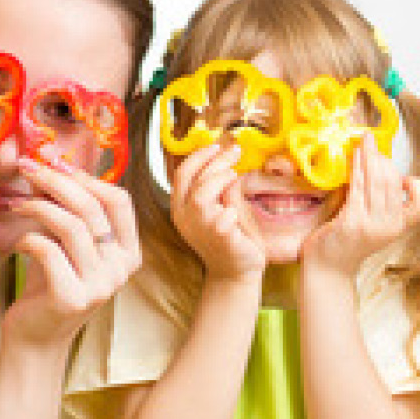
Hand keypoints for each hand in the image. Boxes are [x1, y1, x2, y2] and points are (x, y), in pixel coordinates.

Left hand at [4, 156, 141, 348]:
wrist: (35, 337)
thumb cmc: (48, 284)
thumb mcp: (61, 241)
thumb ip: (60, 206)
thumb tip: (46, 161)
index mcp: (127, 253)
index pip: (119, 201)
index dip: (87, 177)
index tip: (55, 163)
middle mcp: (121, 270)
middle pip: (93, 208)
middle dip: (56, 181)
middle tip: (26, 167)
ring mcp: (100, 287)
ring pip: (72, 227)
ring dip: (38, 207)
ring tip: (16, 204)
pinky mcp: (72, 299)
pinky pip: (49, 251)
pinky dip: (28, 239)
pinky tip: (19, 244)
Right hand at [170, 143, 265, 279]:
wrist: (237, 273)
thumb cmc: (233, 239)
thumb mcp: (226, 208)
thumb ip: (224, 190)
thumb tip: (229, 165)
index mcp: (182, 209)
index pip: (182, 175)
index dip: (199, 156)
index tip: (217, 145)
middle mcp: (185, 218)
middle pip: (193, 179)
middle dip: (215, 160)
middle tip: (235, 151)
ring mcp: (199, 229)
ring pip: (202, 194)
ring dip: (220, 179)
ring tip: (234, 176)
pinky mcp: (218, 237)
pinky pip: (224, 215)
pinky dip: (233, 208)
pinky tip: (237, 215)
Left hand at [301, 132, 419, 277]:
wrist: (327, 269)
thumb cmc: (347, 244)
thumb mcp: (374, 227)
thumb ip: (382, 205)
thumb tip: (382, 170)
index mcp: (398, 228)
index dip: (417, 188)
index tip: (403, 178)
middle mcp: (388, 227)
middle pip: (395, 184)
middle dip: (384, 160)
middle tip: (372, 145)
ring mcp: (371, 225)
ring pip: (378, 182)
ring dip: (370, 157)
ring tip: (364, 142)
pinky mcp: (351, 221)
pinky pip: (358, 186)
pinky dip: (357, 167)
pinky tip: (355, 155)